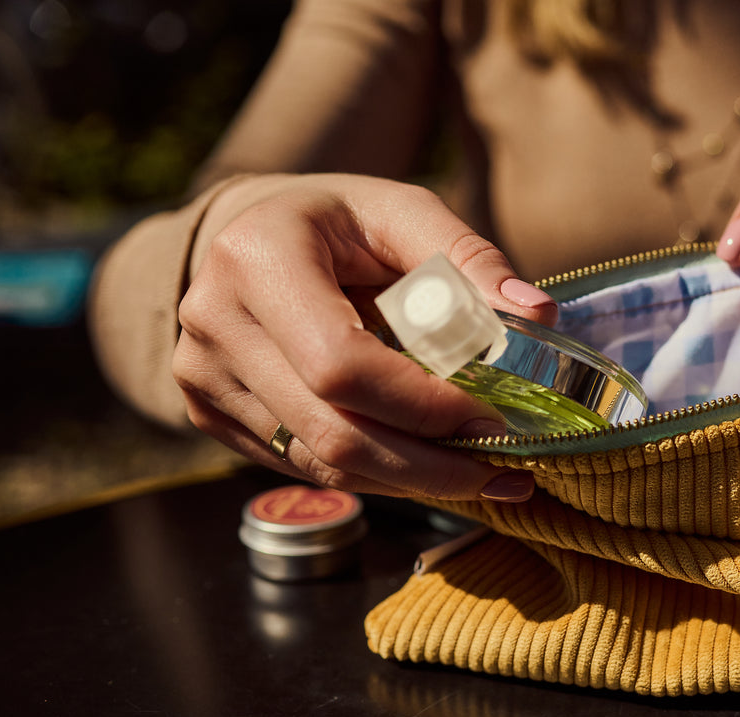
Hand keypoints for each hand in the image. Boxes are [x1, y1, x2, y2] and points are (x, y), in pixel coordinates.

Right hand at [175, 173, 557, 501]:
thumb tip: (537, 316)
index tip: (494, 419)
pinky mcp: (210, 415)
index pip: (342, 364)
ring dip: (414, 481)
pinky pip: (308, 468)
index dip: (423, 405)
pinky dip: (380, 476)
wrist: (253, 237)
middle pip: (333, 431)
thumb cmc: (339, 223)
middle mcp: (215, 323)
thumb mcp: (403, 214)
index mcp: (258, 259)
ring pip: (324, 463)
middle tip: (507, 469)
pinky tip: (433, 468)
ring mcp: (202, 377)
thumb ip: (469, 259)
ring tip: (487, 475)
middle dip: (431, 463)